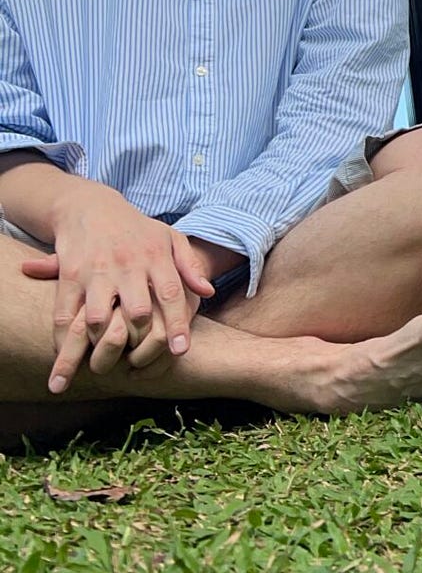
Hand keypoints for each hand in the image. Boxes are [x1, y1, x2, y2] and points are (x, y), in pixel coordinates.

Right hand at [21, 193, 214, 392]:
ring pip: (97, 318)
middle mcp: (126, 265)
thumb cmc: (137, 229)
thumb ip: (189, 266)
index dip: (176, 324)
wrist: (89, 206)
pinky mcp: (68, 276)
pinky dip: (63, 341)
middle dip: (139, 338)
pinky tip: (64, 364)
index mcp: (155, 256)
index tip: (180, 351)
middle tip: (139, 359)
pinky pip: (64, 314)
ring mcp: (96, 272)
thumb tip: (208, 292)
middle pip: (136, 310)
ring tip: (102, 366)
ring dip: (101, 344)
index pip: (171, 294)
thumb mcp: (170, 238)